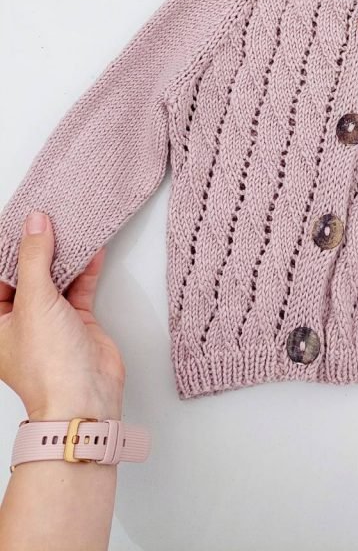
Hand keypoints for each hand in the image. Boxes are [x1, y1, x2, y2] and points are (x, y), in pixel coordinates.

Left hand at [0, 211, 124, 421]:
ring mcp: (49, 321)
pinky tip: (92, 250)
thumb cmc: (48, 367)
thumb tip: (35, 224)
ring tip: (70, 227)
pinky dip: (86, 269)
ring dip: (64, 256)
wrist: (84, 397)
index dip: (8, 249)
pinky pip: (79, 288)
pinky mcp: (77, 322)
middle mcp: (19, 321)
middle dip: (38, 248)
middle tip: (47, 218)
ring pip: (54, 279)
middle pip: (26, 275)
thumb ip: (35, 258)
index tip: (21, 221)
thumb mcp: (34, 301)